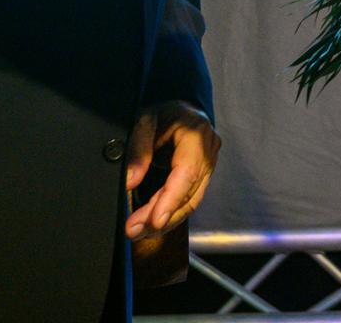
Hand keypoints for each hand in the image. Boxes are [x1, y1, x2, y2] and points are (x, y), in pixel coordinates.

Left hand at [124, 101, 220, 239]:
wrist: (182, 108)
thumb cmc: (164, 112)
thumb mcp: (145, 120)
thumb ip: (138, 148)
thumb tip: (130, 181)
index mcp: (196, 133)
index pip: (187, 172)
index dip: (171, 199)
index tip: (154, 221)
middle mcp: (208, 150)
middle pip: (189, 192)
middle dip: (162, 216)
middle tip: (132, 230)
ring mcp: (210, 163)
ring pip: (191, 201)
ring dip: (166, 220)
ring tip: (138, 231)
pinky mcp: (204, 175)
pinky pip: (190, 199)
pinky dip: (172, 213)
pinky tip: (153, 223)